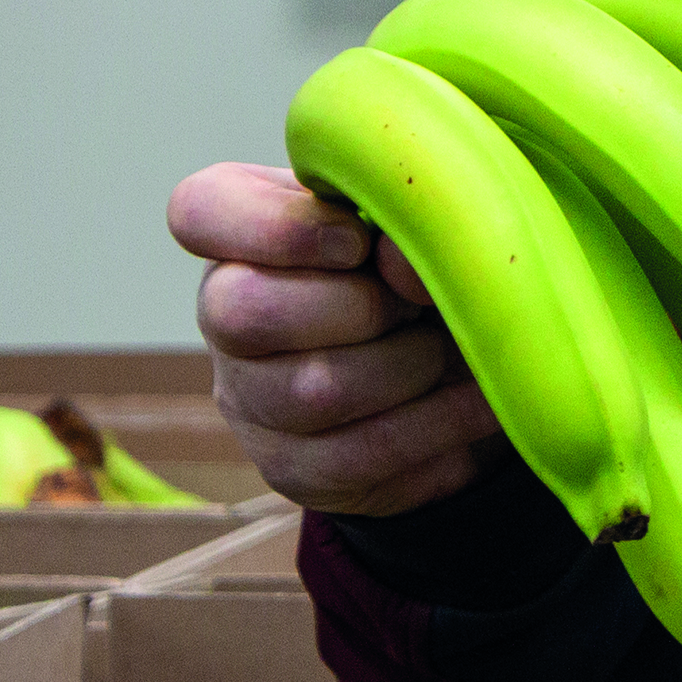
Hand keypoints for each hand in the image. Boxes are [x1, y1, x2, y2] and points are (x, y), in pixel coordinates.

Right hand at [168, 161, 501, 515]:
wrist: (451, 366)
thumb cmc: (418, 269)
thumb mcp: (412, 226)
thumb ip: (402, 221)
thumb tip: (404, 258)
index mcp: (239, 233)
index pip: (197, 212)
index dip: (277, 226)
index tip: (358, 238)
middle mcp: (222, 315)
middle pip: (247, 311)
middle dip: (362, 305)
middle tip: (422, 301)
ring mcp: (250, 400)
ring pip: (314, 390)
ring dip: (412, 364)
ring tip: (456, 347)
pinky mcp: (293, 468)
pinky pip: (363, 452)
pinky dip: (441, 421)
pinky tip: (483, 400)